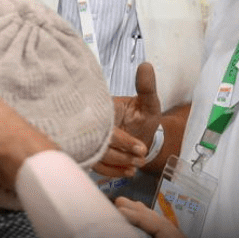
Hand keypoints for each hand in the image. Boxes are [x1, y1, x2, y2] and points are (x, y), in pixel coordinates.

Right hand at [95, 63, 161, 177]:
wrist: (141, 135)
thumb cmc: (142, 118)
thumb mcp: (148, 103)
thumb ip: (147, 87)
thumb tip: (146, 65)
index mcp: (101, 111)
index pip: (105, 128)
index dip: (122, 139)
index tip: (141, 147)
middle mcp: (91, 127)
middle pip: (100, 145)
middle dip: (122, 155)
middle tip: (142, 157)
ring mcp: (90, 142)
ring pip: (98, 158)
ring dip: (119, 164)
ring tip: (138, 165)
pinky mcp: (93, 155)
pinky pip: (98, 167)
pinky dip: (114, 172)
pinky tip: (129, 172)